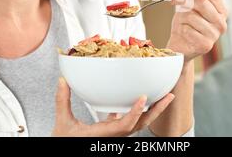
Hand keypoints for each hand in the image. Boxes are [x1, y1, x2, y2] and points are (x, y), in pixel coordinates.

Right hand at [52, 78, 174, 136]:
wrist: (64, 152)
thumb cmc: (64, 142)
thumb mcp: (62, 123)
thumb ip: (63, 101)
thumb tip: (63, 81)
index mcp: (104, 135)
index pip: (126, 125)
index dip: (136, 112)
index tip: (144, 97)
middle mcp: (113, 136)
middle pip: (140, 124)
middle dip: (156, 111)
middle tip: (169, 96)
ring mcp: (114, 135)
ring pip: (137, 123)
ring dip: (150, 110)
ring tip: (162, 96)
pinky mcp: (111, 133)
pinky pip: (127, 121)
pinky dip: (135, 111)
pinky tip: (136, 100)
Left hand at [167, 0, 227, 61]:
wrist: (181, 46)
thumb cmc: (186, 24)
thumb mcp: (188, 5)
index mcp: (221, 11)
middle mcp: (222, 23)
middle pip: (202, 2)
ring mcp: (215, 35)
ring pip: (192, 16)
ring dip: (181, 17)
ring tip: (181, 23)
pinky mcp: (206, 45)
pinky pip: (187, 29)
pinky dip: (181, 29)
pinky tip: (183, 34)